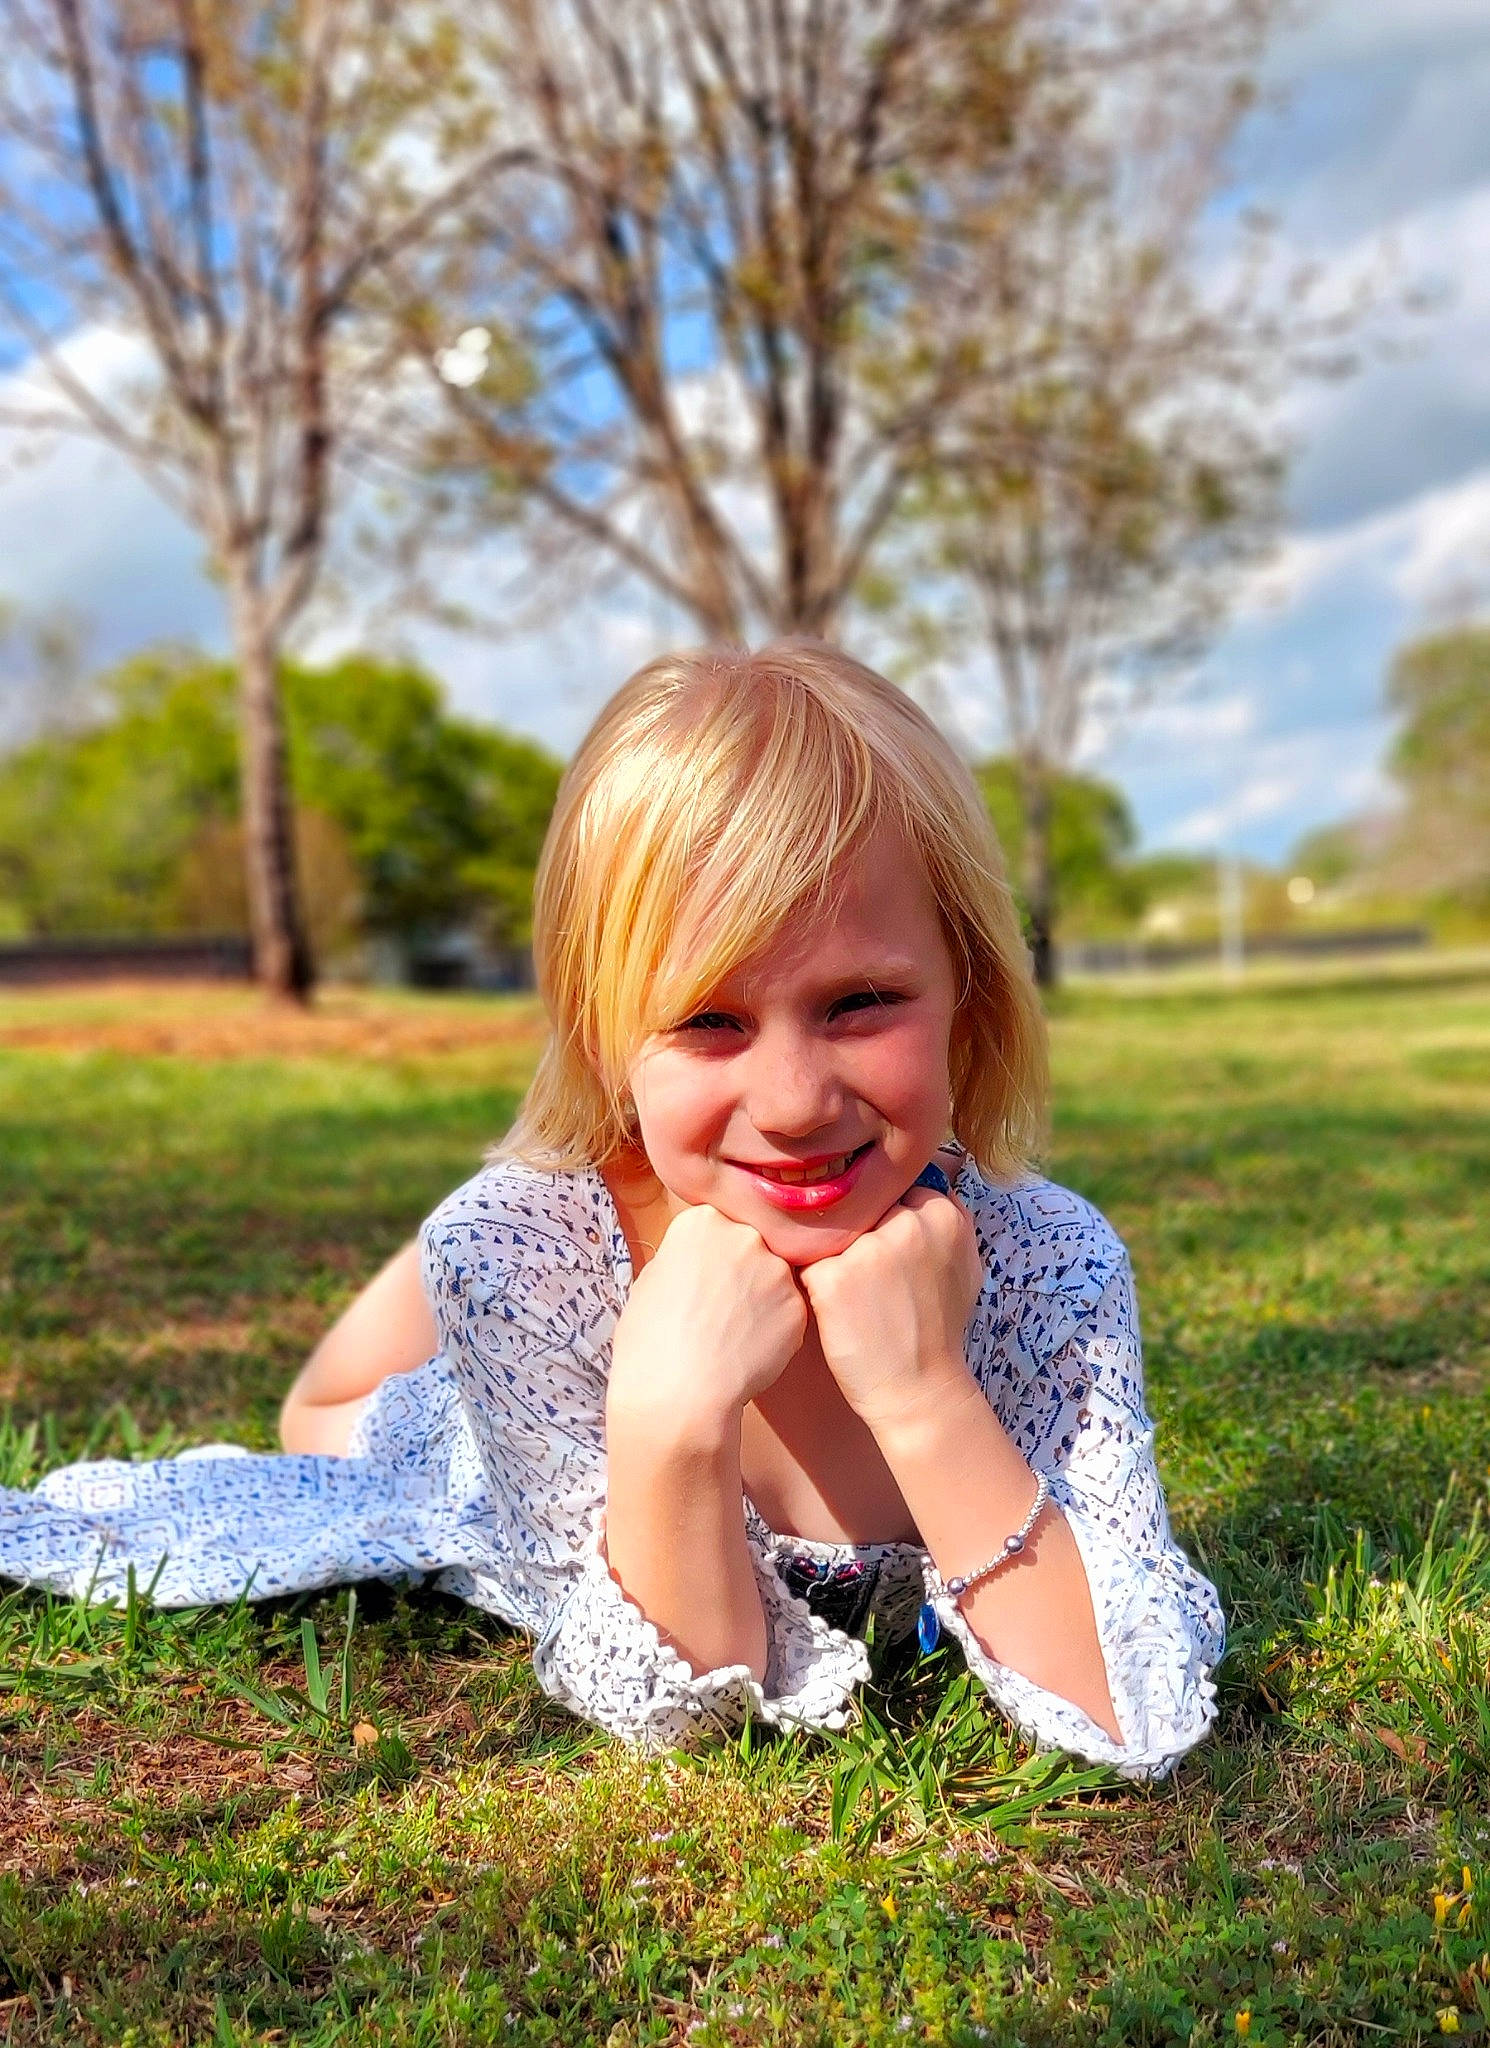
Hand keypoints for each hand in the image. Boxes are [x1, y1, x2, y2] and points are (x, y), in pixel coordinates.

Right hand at [607, 1203, 807, 1440]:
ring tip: (733, 1335)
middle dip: (741, 1273)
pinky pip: (789, 1312)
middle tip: (720, 1310)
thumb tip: (701, 1263)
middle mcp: (744, 1235)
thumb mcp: (650, 1280)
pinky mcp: (797, 1307)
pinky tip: (749, 1351)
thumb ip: (684, 1259)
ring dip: (761, 1301)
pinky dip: (775, 1330)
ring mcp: (776, 1270)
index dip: (710, 1259)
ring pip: (773, 1280)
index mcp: (702, 1222)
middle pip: (750, 1247)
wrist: (677, 1391)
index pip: (718, 1227)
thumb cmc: (650, 1341)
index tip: (702, 1282)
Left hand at [796, 1182, 984, 1431]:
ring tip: (851, 1297)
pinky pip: (806, 1263)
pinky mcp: (832, 1277)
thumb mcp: (966, 1266)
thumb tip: (930, 1181)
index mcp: (942, 1214)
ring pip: (829, 1233)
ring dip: (831, 1258)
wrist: (919, 1389)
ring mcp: (868, 1249)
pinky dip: (811, 1285)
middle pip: (859, 1210)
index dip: (884, 1223)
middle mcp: (907, 1224)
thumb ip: (948, 1220)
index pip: (893, 1190)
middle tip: (867, 1280)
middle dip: (855, 1236)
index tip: (887, 1256)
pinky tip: (830, 1310)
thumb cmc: (939, 1330)